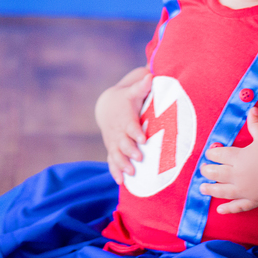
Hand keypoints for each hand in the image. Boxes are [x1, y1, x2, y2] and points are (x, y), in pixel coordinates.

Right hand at [94, 67, 152, 183]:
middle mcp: (118, 132)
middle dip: (130, 151)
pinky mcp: (112, 149)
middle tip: (139, 158)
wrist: (107, 106)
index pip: (130, 125)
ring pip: (116, 154)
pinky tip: (120, 182)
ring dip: (122, 164)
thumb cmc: (126, 99)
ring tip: (131, 173)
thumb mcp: (133, 91)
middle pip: (123, 143)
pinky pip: (112, 161)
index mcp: (125, 118)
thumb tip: (150, 75)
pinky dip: (115, 171)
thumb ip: (142, 86)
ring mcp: (114, 142)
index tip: (143, 139)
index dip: (136, 132)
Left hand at [199, 107, 257, 212]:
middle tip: (203, 170)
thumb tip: (252, 108)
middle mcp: (238, 174)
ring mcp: (245, 189)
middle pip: (216, 173)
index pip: (218, 156)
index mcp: (238, 157)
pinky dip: (228, 209)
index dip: (212, 154)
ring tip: (202, 188)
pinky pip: (237, 206)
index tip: (209, 154)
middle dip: (207, 171)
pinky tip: (219, 210)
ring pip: (222, 191)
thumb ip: (255, 123)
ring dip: (210, 189)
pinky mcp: (254, 200)